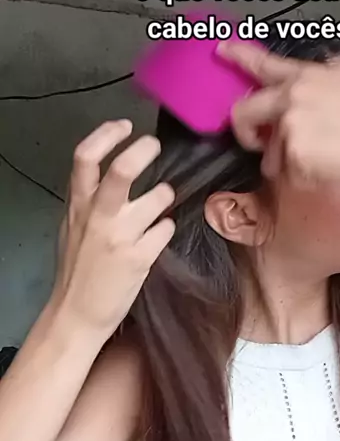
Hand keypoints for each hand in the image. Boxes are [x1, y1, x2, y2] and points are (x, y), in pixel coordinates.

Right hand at [50, 120, 174, 337]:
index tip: (125, 125)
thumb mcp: (72, 227)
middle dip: (144, 150)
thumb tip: (110, 173)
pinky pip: (166, 229)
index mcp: (78, 206)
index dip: (107, 134)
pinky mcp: (140, 258)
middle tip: (156, 146)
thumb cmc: (76, 270)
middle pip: (123, 170)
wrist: (76, 314)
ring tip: (162, 203)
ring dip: (166, 195)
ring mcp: (121, 237)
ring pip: (158, 197)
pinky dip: (166, 228)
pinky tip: (159, 235)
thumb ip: (88, 200)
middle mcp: (98, 217)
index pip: (85, 157)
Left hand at [218, 41, 339, 190]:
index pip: (264, 63)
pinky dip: (304, 180)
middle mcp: (294, 95)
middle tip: (262, 143)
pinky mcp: (294, 153)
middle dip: (248, 134)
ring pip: (268, 156)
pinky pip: (286, 176)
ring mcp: (291, 124)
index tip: (220, 51)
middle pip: (243, 114)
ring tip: (324, 159)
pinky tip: (331, 169)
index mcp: (308, 77)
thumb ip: (324, 81)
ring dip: (288, 165)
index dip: (238, 57)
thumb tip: (305, 88)